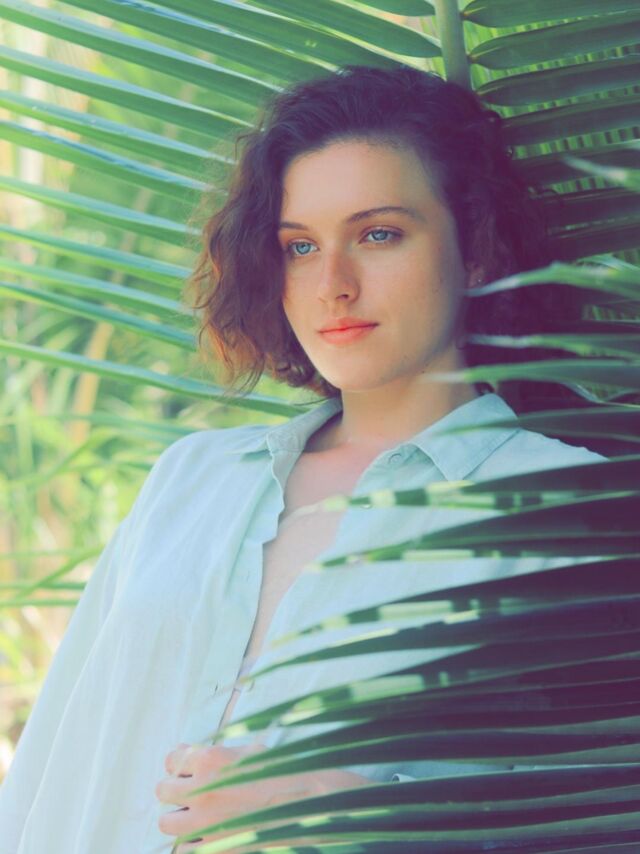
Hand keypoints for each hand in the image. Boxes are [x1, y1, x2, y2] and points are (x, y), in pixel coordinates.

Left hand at [156, 741, 354, 851]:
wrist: (306, 804)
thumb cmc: (281, 772)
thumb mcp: (247, 751)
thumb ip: (214, 753)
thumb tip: (186, 754)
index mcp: (210, 759)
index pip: (171, 760)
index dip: (178, 765)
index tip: (185, 770)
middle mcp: (202, 789)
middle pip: (162, 790)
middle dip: (174, 790)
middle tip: (188, 794)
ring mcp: (205, 821)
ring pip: (167, 822)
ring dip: (179, 818)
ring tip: (195, 817)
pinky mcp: (213, 848)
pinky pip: (183, 849)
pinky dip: (192, 843)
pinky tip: (207, 835)